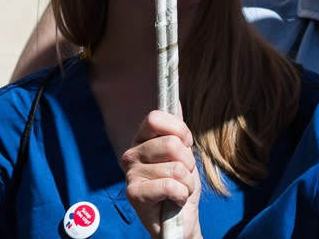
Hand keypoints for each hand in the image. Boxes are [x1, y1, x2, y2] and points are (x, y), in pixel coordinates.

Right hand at [122, 109, 203, 238]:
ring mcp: (130, 174)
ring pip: (176, 167)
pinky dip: (181, 194)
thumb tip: (174, 100)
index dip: (179, 130)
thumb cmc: (181, 183)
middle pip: (172, 144)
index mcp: (142, 139)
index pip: (156, 118)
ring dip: (186, 181)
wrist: (180, 218)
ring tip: (178, 188)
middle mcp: (131, 154)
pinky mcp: (134, 194)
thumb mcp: (184, 152)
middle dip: (187, 161)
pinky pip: (170, 185)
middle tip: (181, 174)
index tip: (186, 143)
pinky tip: (174, 199)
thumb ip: (177, 128)